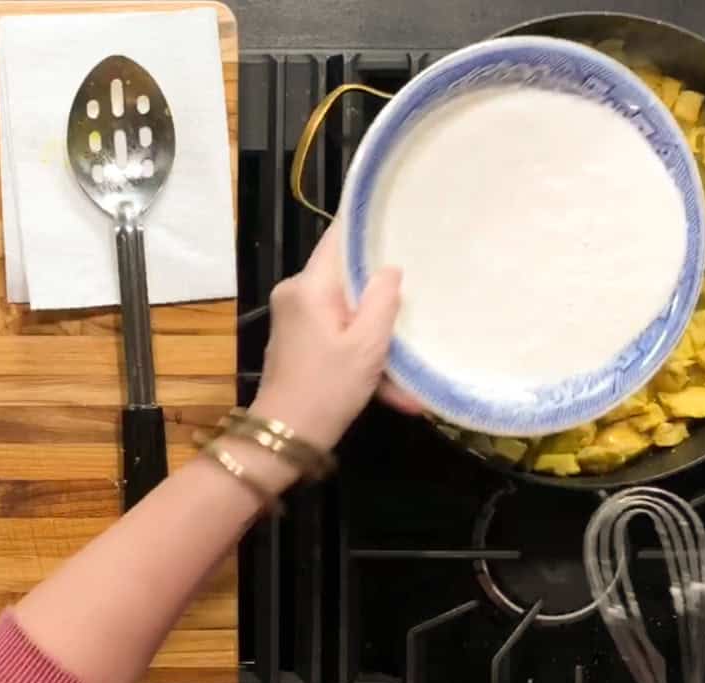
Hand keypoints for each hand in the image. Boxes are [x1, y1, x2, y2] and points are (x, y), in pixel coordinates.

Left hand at [250, 223, 419, 448]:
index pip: (338, 238)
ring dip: (375, 333)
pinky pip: (335, 332)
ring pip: (344, 309)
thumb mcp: (367, 345)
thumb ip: (382, 300)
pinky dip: (360, 351)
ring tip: (410, 353)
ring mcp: (293, 318)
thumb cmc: (328, 388)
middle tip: (419, 291)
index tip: (401, 224)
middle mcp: (295, 294)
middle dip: (379, 292)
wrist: (286, 436)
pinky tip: (393, 385)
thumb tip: (390, 269)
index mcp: (309, 286)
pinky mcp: (297, 341)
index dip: (368, 228)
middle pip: (345, 275)